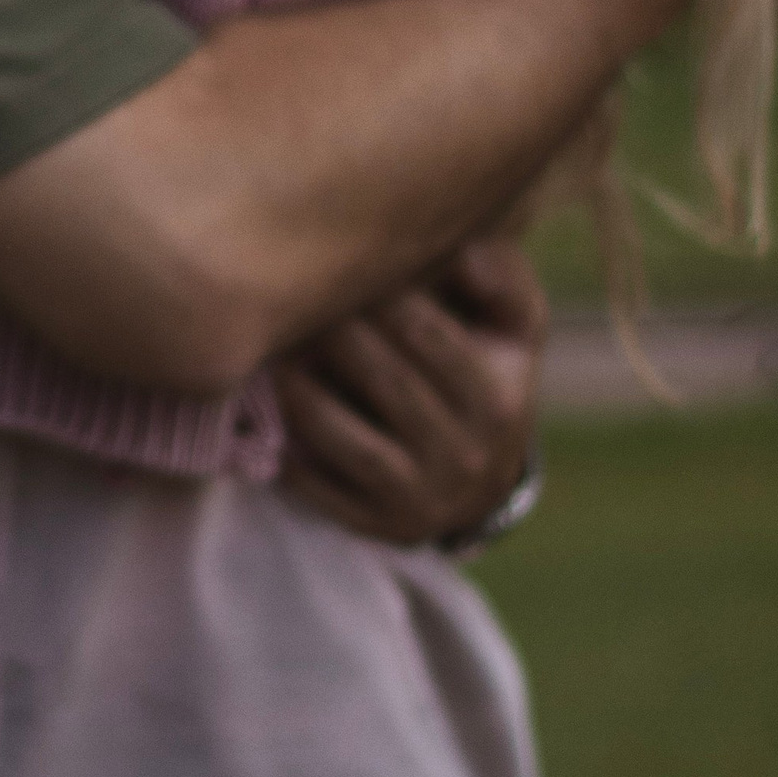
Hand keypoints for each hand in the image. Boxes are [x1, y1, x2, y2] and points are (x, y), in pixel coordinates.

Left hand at [273, 237, 545, 548]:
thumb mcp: (515, 328)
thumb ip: (501, 278)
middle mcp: (465, 456)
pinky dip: (287, 450)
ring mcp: (421, 498)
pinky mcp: (377, 525)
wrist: (482, 478)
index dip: (379, 292)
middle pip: (383, 380)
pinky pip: (319, 488)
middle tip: (290, 294)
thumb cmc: (485, 372)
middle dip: (332, 331)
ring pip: (345, 438)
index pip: (430, 335)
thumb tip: (464, 251)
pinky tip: (262, 414)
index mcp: (499, 399)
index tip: (341, 262)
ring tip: (276, 351)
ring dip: (301, 390)